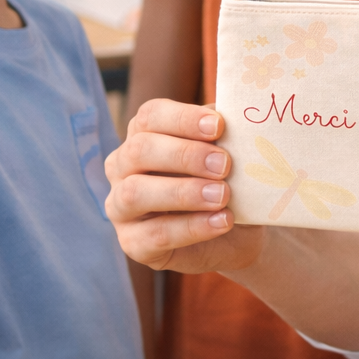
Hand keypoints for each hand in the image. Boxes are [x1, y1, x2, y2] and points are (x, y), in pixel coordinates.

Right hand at [104, 98, 263, 272]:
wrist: (236, 233)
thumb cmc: (226, 179)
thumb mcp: (228, 152)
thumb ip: (225, 134)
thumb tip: (237, 115)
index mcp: (144, 134)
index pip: (151, 115)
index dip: (183, 118)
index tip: (219, 126)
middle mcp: (123, 167)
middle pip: (140, 150)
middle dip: (185, 155)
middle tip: (224, 164)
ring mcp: (121, 207)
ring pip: (136, 193)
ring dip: (184, 192)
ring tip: (223, 195)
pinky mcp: (133, 243)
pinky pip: (155, 235)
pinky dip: (193, 227)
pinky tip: (223, 221)